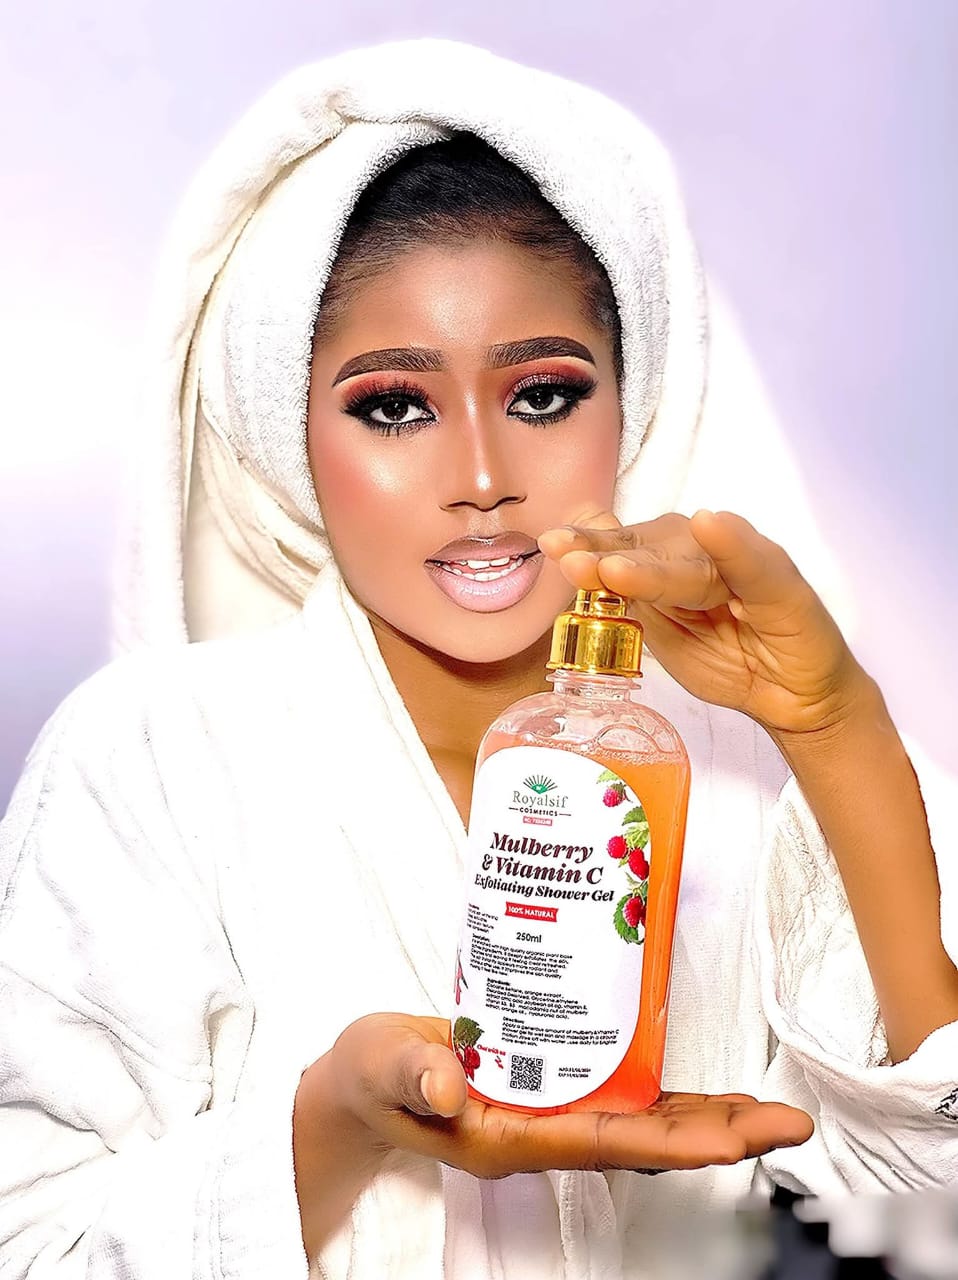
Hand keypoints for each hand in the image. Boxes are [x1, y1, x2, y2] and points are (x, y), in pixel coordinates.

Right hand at [293, 1013, 812, 1253]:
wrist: (366, 1080)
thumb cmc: (373, 1074)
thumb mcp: (382, 1064)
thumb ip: (414, 1072)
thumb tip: (448, 1082)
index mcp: (506, 1137)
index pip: (603, 1142)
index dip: (672, 1140)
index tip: (735, 1139)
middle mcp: (540, 1134)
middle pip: (642, 1141)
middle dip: (716, 1134)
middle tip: (786, 1123)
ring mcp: (548, 1116)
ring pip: (641, 1124)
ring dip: (703, 1119)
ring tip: (765, 1111)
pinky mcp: (549, 1092)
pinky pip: (619, 1099)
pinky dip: (665, 1097)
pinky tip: (697, 1090)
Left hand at [538, 508, 869, 738]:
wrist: (795, 701)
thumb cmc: (732, 661)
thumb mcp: (666, 636)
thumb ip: (631, 600)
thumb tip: (578, 566)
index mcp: (676, 562)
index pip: (627, 546)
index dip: (591, 543)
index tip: (552, 545)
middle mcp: (709, 552)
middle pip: (653, 543)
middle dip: (607, 548)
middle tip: (566, 554)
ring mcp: (747, 564)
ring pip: (693, 558)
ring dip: (653, 561)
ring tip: (614, 568)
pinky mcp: (784, 585)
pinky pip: (756, 562)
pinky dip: (735, 544)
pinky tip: (712, 525)